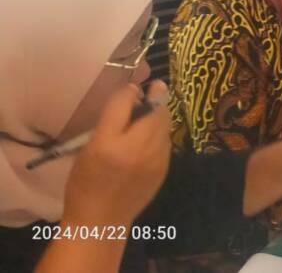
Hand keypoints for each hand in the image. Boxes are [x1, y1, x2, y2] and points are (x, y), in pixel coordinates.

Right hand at [60, 81, 170, 227]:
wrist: (101, 219)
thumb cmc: (86, 183)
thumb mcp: (88, 149)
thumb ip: (109, 122)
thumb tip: (131, 96)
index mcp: (108, 143)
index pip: (124, 102)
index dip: (130, 91)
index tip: (132, 89)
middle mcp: (136, 148)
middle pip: (155, 110)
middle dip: (156, 97)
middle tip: (152, 91)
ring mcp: (155, 159)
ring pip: (165, 124)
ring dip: (160, 115)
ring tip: (148, 116)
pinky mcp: (165, 168)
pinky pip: (167, 141)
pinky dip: (160, 134)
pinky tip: (150, 138)